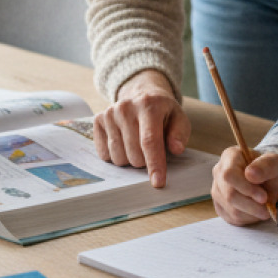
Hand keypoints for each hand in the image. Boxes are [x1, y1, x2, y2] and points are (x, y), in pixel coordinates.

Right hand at [94, 70, 188, 187]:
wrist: (141, 94)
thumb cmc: (163, 113)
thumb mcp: (179, 119)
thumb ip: (179, 134)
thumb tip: (176, 149)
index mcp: (149, 105)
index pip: (150, 140)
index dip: (154, 164)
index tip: (158, 183)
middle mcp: (126, 107)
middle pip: (134, 154)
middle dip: (144, 162)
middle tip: (150, 151)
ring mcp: (109, 113)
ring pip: (118, 157)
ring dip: (129, 160)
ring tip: (136, 145)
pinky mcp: (98, 120)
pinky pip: (104, 154)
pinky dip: (116, 156)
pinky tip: (123, 143)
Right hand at [213, 148, 277, 226]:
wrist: (269, 178)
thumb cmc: (271, 168)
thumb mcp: (275, 163)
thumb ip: (265, 166)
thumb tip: (250, 174)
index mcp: (230, 156)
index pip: (229, 175)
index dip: (245, 188)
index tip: (264, 197)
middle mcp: (219, 172)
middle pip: (229, 195)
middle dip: (251, 205)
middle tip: (267, 208)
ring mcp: (217, 190)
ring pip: (231, 209)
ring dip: (252, 213)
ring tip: (264, 208)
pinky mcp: (220, 205)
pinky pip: (232, 218)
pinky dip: (248, 219)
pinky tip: (256, 211)